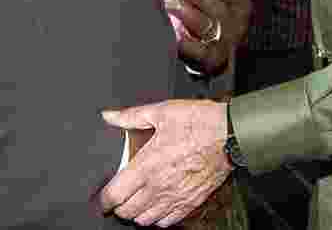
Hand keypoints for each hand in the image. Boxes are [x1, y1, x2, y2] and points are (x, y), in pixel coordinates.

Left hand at [100, 100, 230, 226]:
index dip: (104, 199)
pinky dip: (157, 218)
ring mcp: (175, 197)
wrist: (229, 135)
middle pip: (128, 211)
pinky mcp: (190, 202)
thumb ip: (131, 116)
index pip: (115, 194)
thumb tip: (110, 116)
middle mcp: (158, 186)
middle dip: (119, 206)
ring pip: (145, 220)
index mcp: (147, 166)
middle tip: (118, 196)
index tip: (103, 196)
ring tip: (136, 201)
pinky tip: (157, 205)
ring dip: (137, 213)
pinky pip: (167, 221)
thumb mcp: (161, 112)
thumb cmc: (198, 122)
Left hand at [166, 0, 252, 74]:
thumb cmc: (219, 12)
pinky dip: (186, 43)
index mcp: (242, 6)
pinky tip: (173, 32)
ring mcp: (225, 44)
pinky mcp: (210, 60)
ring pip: (207, 26)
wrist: (217, 52)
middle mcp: (237, 26)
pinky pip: (199, 51)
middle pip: (217, 6)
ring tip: (169, 0)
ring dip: (187, 12)